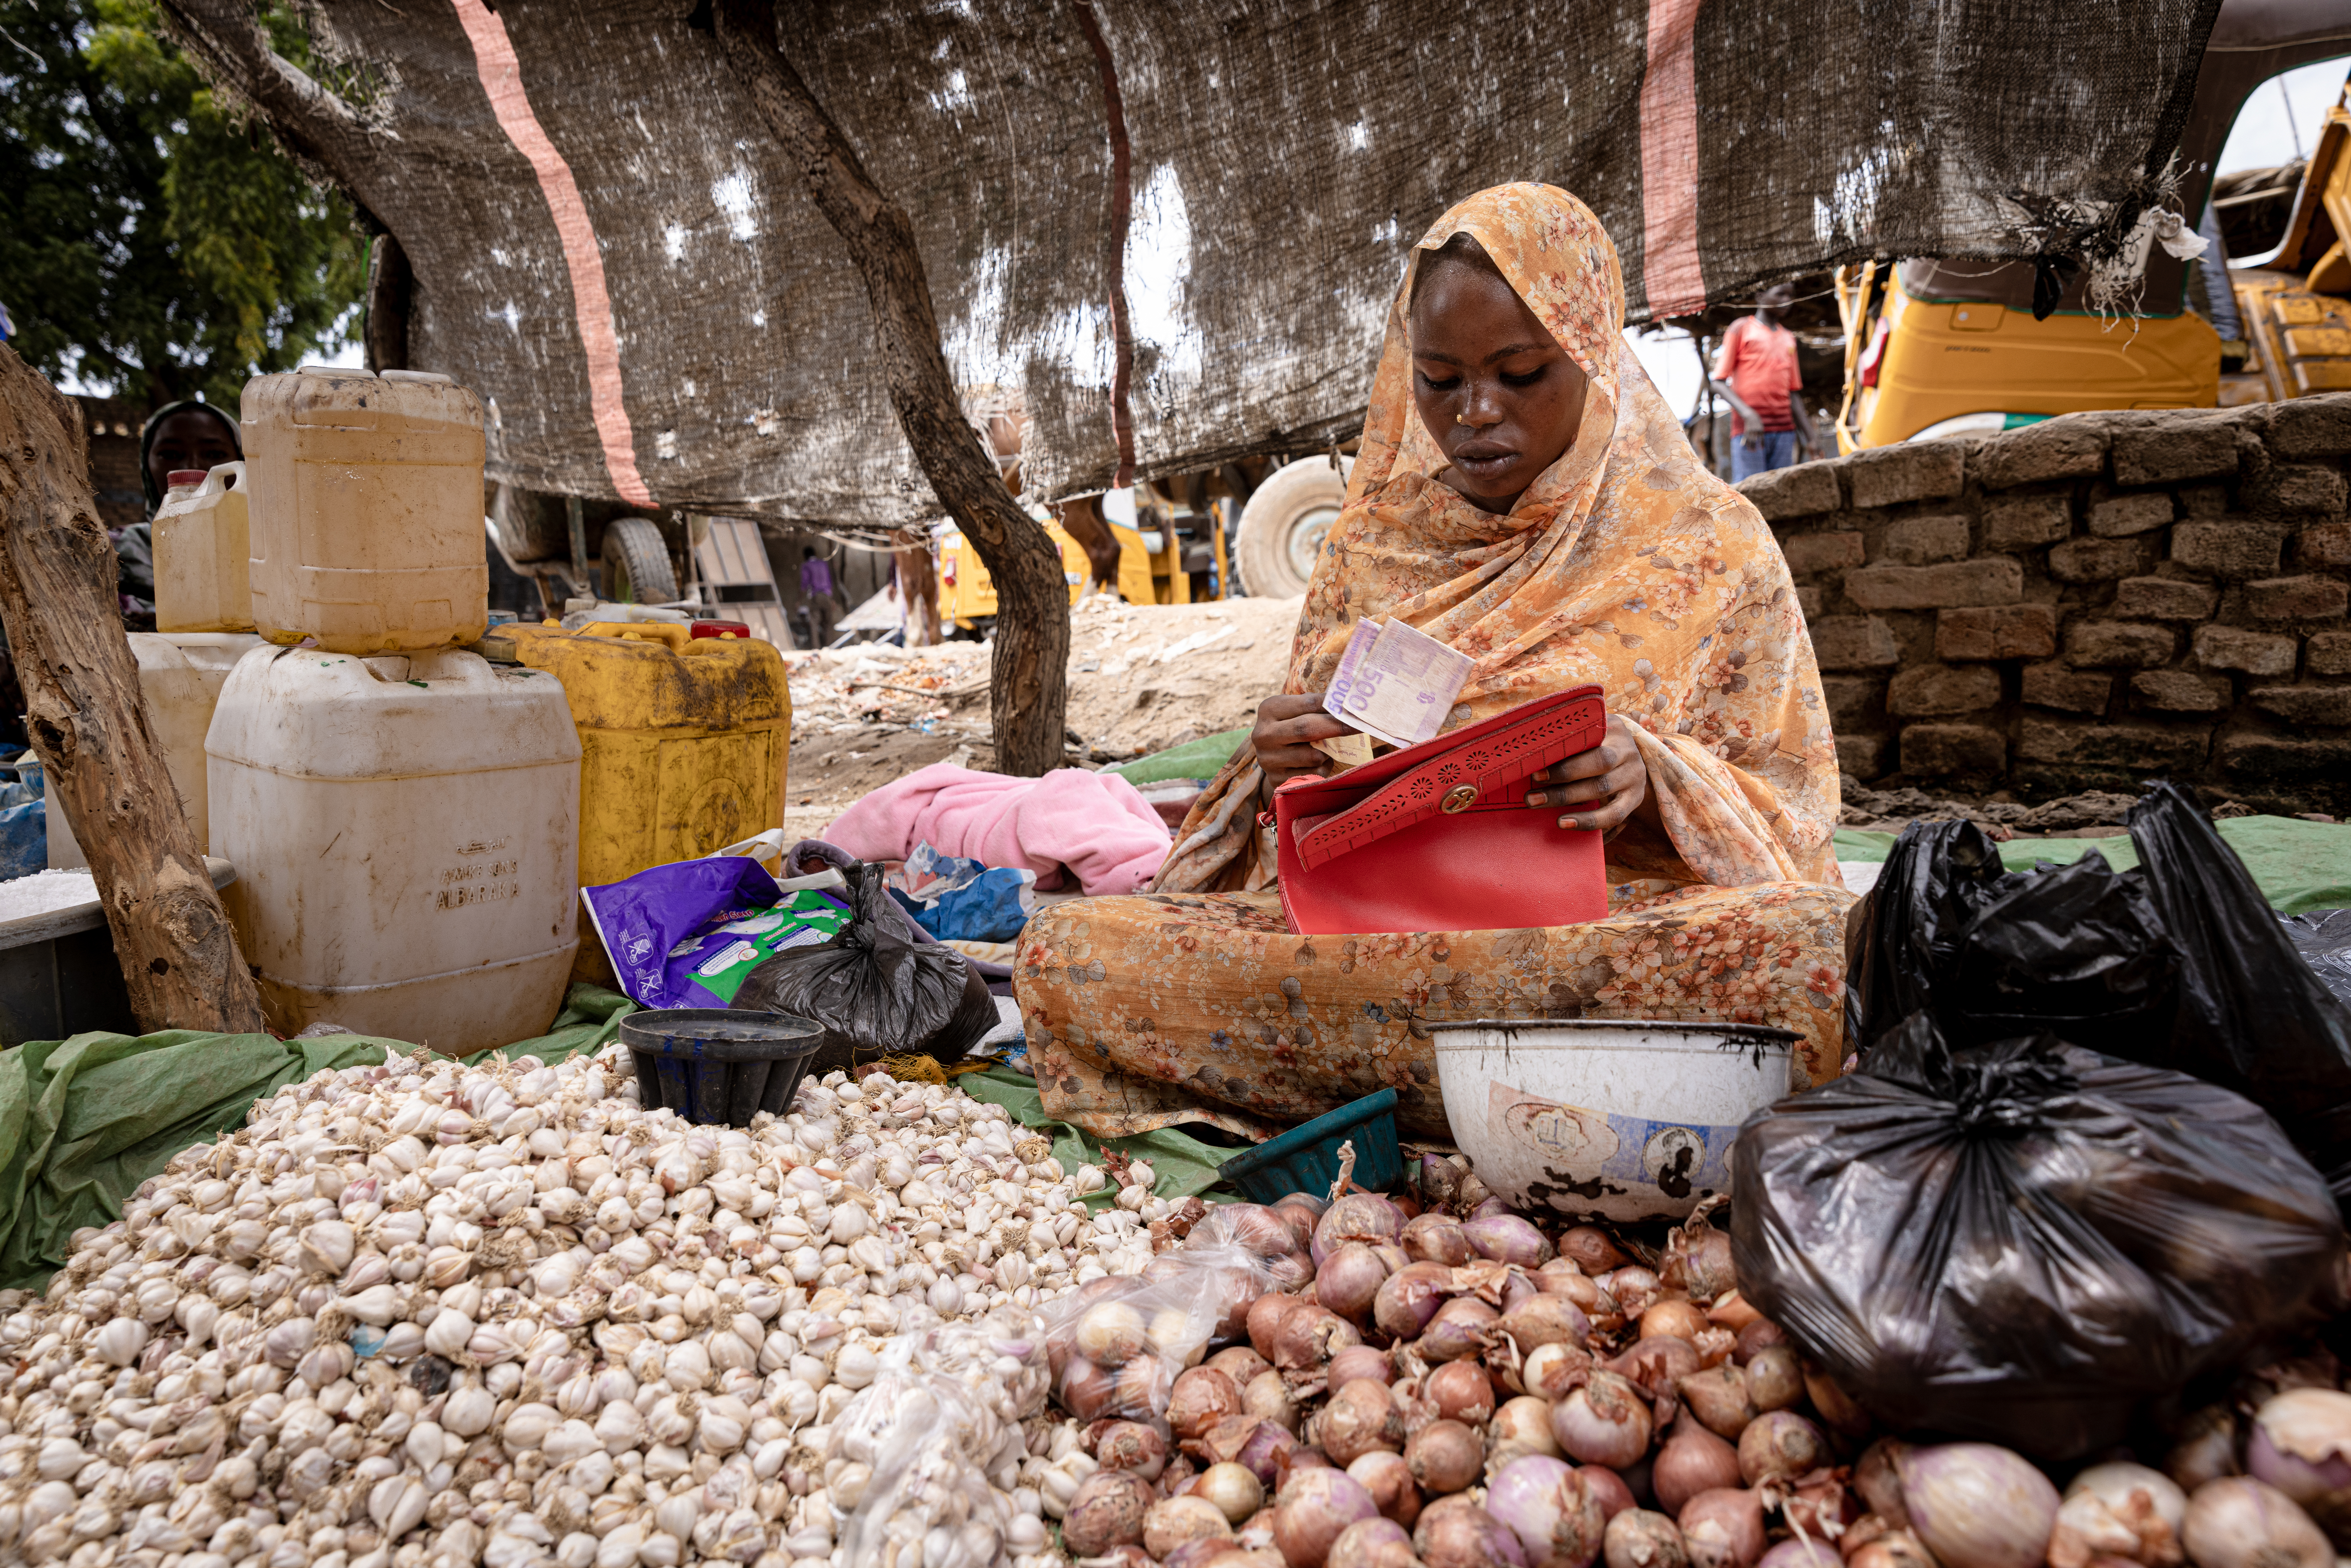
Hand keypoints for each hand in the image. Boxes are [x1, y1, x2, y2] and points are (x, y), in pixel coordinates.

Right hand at [1251, 691, 1351, 792]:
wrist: (1270, 756)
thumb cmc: (1290, 726)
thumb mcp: (1295, 710)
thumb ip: (1316, 706)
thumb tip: (1348, 701)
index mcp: (1269, 709)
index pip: (1308, 703)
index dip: (1334, 705)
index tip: (1355, 707)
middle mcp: (1263, 734)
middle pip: (1307, 728)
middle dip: (1337, 726)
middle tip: (1359, 725)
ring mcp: (1268, 760)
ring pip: (1313, 756)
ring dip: (1328, 752)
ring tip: (1326, 748)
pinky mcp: (1277, 780)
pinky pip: (1313, 775)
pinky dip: (1323, 768)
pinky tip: (1318, 763)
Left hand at [1524, 713, 1648, 831]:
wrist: (1628, 764)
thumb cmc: (1595, 748)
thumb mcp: (1588, 736)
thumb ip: (1566, 739)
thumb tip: (1526, 751)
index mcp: (1613, 729)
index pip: (1590, 738)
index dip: (1563, 754)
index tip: (1535, 768)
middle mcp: (1628, 751)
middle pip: (1599, 762)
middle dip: (1562, 776)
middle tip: (1531, 789)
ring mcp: (1634, 776)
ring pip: (1602, 788)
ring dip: (1566, 798)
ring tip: (1538, 803)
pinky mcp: (1635, 799)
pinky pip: (1613, 814)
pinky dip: (1588, 821)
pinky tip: (1564, 823)